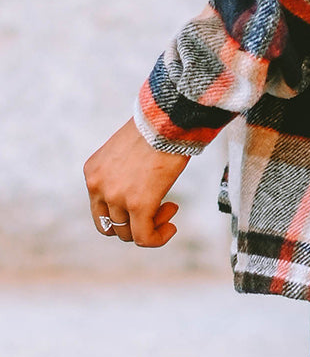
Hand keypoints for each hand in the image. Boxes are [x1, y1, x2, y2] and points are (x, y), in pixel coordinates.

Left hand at [83, 120, 189, 246]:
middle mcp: (98, 187)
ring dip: (151, 225)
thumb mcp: (125, 150)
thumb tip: (137, 188)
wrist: (168, 118)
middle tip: (161, 207)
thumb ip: (121, 171)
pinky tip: (171, 228)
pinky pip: (144, 238)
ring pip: (128, 233)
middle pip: (110, 224)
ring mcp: (116, 197)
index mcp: (92, 172)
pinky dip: (158, 238)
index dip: (123, 211)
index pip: (100, 207)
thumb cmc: (155, 127)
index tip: (146, 198)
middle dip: (135, 222)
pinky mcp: (139, 205)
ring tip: (171, 208)